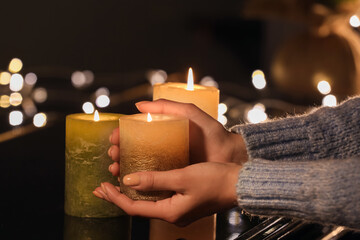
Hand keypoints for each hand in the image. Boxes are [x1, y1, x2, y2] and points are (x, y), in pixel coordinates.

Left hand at [94, 162, 240, 225]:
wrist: (238, 184)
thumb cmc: (215, 180)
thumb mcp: (183, 177)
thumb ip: (155, 179)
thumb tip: (129, 180)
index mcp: (171, 212)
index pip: (134, 208)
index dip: (116, 198)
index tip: (102, 186)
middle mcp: (172, 214)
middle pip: (138, 208)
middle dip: (117, 197)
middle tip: (100, 188)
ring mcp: (178, 209)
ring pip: (147, 203)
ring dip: (129, 193)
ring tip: (114, 184)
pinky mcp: (183, 202)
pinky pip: (158, 199)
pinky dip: (144, 191)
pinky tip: (141, 182)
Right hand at [107, 99, 247, 175]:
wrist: (233, 157)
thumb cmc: (214, 135)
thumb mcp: (192, 116)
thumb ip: (169, 107)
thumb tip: (139, 105)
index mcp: (165, 136)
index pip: (136, 135)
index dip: (121, 136)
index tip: (113, 138)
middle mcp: (163, 151)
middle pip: (133, 153)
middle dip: (118, 154)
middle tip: (114, 156)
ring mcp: (168, 167)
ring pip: (139, 169)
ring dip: (123, 168)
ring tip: (116, 169)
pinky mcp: (174, 180)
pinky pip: (153, 182)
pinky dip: (138, 183)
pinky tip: (128, 183)